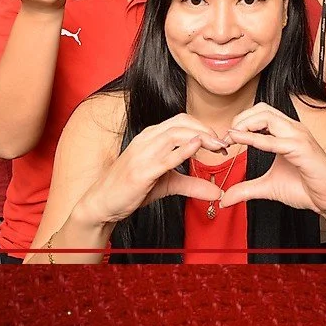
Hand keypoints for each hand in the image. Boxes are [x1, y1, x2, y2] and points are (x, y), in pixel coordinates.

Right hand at [71, 114, 226, 229]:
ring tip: (218, 146)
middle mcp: (146, 140)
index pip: (181, 121)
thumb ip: (191, 184)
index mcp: (150, 138)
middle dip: (207, 130)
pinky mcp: (141, 172)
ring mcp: (142, 154)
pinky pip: (164, 157)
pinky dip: (182, 150)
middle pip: (181, 123)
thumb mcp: (166, 184)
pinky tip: (197, 147)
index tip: (220, 142)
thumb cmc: (130, 190)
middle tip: (224, 144)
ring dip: (201, 137)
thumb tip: (217, 192)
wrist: (101, 203)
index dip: (204, 127)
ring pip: (175, 134)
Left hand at [217, 104, 325, 216]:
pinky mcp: (303, 150)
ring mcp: (299, 137)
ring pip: (267, 116)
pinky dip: (254, 139)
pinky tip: (238, 141)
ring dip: (243, 125)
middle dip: (239, 119)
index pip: (260, 113)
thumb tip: (224, 199)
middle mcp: (293, 129)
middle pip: (261, 109)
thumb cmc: (306, 188)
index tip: (225, 139)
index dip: (240, 122)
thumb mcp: (268, 187)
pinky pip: (274, 140)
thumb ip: (246, 189)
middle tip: (226, 138)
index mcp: (287, 133)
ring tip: (230, 138)